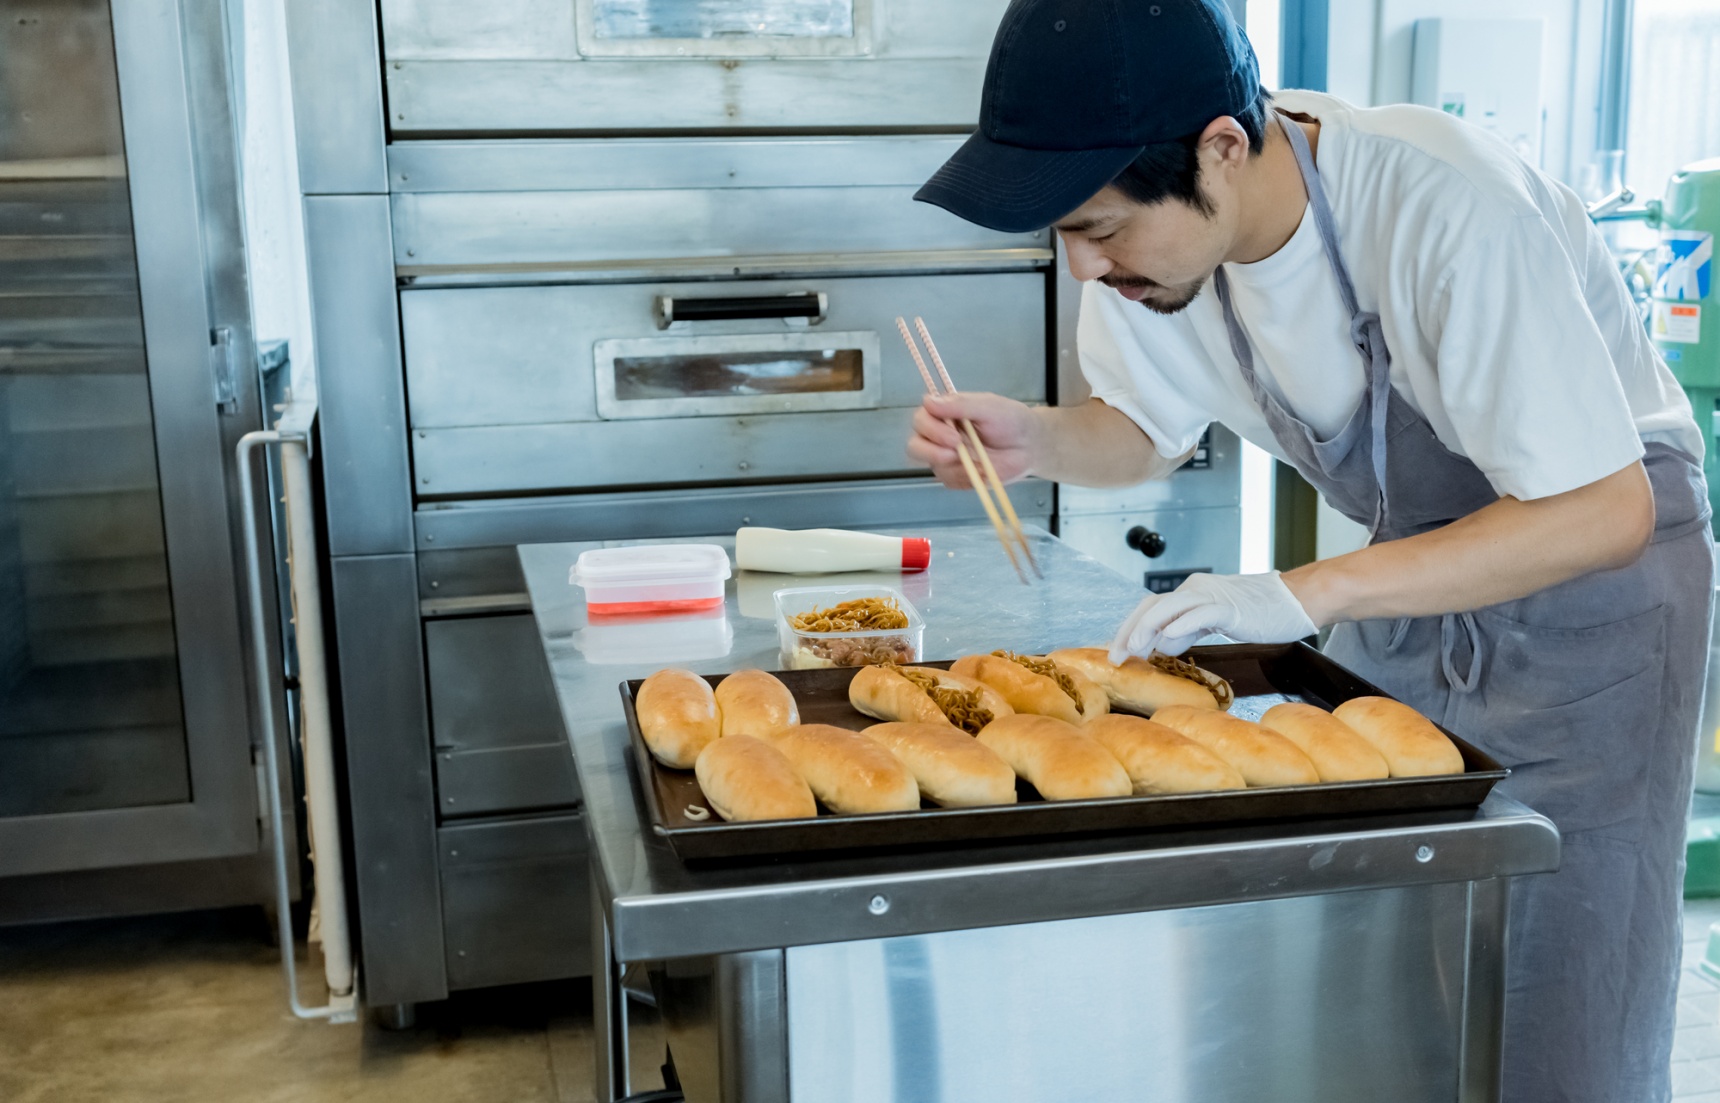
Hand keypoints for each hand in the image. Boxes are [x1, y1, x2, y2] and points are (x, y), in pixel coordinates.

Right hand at [906, 392, 1040, 489]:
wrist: (1029, 447)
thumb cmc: (1010, 420)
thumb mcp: (989, 407)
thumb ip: (960, 404)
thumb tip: (928, 401)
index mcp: (944, 413)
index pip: (921, 418)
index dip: (930, 428)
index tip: (954, 436)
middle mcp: (939, 435)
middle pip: (915, 446)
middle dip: (932, 452)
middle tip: (956, 453)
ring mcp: (945, 457)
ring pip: (932, 467)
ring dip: (955, 468)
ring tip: (980, 464)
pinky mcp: (955, 475)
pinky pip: (949, 481)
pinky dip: (966, 479)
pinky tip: (983, 473)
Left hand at [1108, 571, 1317, 662]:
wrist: (1294, 601)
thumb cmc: (1257, 613)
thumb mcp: (1214, 623)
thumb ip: (1187, 631)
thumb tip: (1162, 646)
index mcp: (1190, 593)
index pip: (1150, 608)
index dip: (1129, 629)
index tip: (1116, 653)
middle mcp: (1196, 589)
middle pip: (1152, 605)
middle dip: (1130, 631)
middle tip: (1116, 656)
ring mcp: (1213, 596)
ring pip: (1171, 606)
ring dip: (1148, 626)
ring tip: (1135, 647)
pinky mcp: (1232, 607)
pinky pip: (1202, 613)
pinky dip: (1183, 624)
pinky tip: (1169, 638)